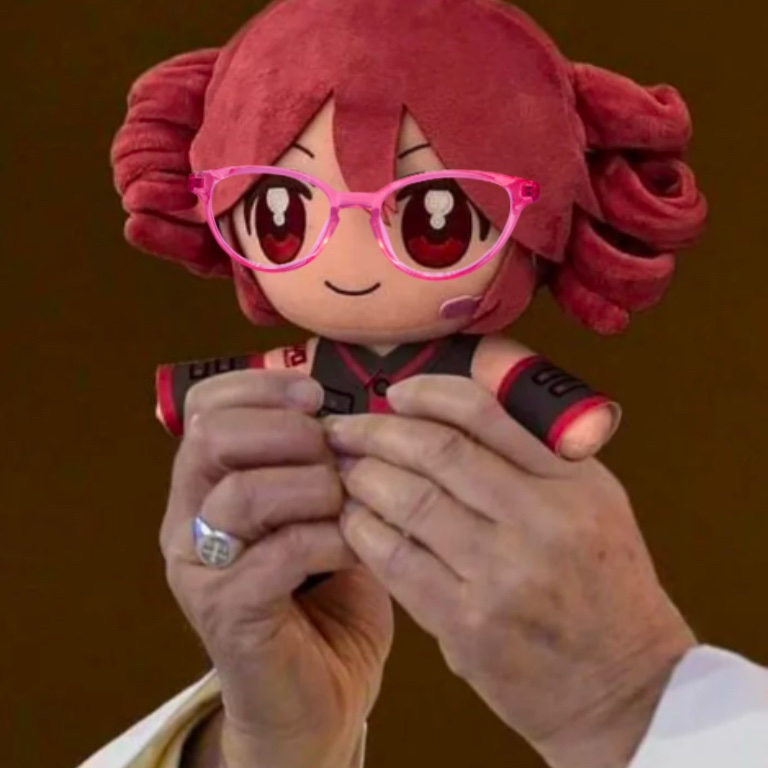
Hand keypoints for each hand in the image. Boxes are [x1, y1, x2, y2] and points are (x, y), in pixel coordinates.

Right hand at [160, 369, 393, 767]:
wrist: (315, 697)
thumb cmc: (324, 594)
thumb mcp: (322, 512)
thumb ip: (320, 463)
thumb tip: (350, 415)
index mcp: (206, 483)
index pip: (206, 407)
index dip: (261, 386)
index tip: (315, 395)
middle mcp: (187, 519)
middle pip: (213, 437)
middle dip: (288, 431)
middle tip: (332, 453)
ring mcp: (200, 568)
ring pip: (243, 493)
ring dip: (313, 487)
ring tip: (348, 504)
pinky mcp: (226, 612)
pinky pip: (279, 552)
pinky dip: (331, 539)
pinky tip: (356, 547)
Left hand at [324, 375, 695, 767]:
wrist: (625, 688)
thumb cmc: (606, 587)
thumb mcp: (595, 502)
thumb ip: (535, 453)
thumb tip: (457, 406)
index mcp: (571, 483)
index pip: (485, 414)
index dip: (428, 394)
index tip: (396, 394)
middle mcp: (539, 521)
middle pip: (437, 452)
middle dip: (377, 432)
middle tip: (344, 429)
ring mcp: (501, 576)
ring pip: (410, 502)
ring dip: (364, 478)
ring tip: (345, 470)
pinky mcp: (466, 625)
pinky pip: (397, 562)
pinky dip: (364, 531)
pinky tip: (351, 519)